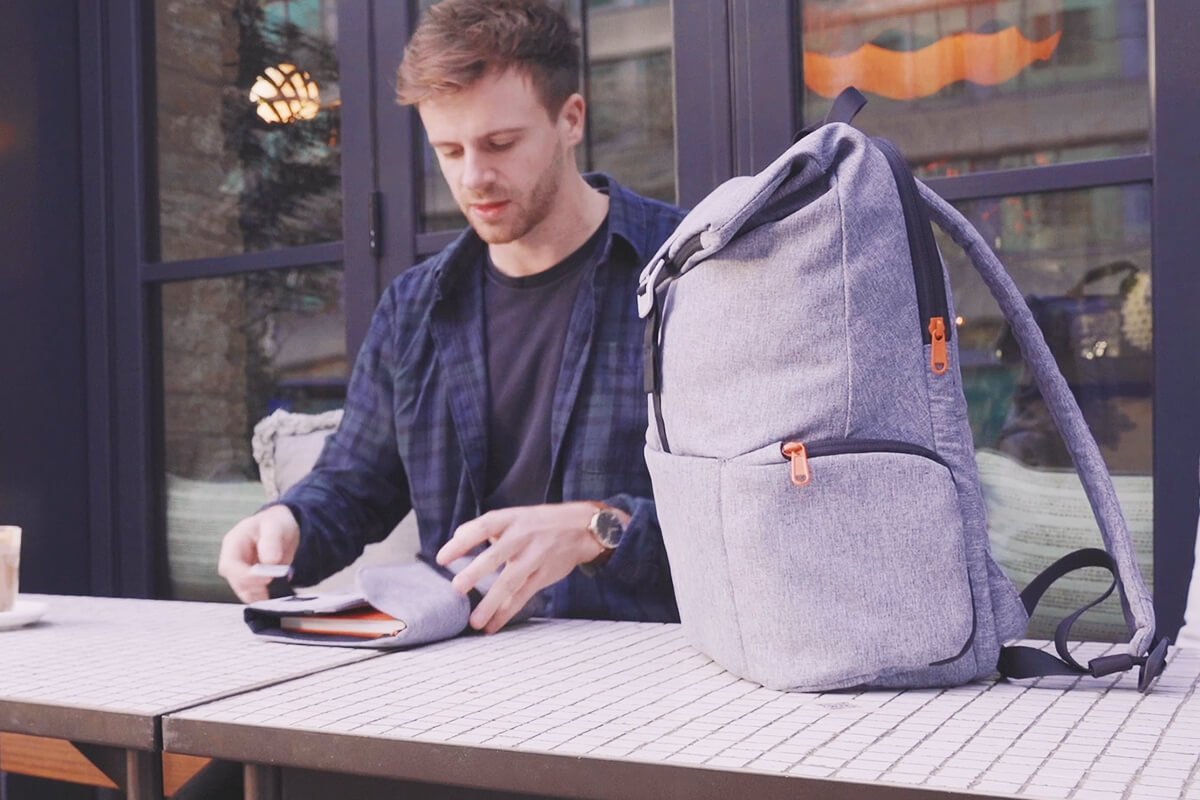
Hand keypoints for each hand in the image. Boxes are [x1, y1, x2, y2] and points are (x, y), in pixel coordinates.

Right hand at [217, 505, 300, 603]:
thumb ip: (271, 541)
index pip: (230, 566)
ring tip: (280, 589)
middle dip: (255, 588)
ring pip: (244, 592)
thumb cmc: (275, 523)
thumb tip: (270, 561)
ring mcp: (240, 572)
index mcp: (233, 543)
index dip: (246, 576)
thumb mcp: (275, 526)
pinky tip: (279, 592)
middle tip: (276, 585)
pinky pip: (254, 594)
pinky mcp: (251, 581)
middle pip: (235, 582)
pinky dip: (266, 597)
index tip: (268, 578)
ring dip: (261, 595)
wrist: (281, 527)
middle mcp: (232, 560)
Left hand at [436, 502, 606, 633]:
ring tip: (473, 622)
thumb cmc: (539, 522)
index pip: (482, 528)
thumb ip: (487, 527)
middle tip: (456, 588)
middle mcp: (522, 536)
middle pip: (497, 555)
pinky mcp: (544, 575)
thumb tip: (456, 537)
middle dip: (476, 572)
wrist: (582, 527)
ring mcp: (535, 557)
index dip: (461, 542)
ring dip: (491, 603)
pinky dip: (507, 612)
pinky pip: (523, 596)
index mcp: (511, 519)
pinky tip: (492, 625)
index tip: (441, 558)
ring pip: (511, 582)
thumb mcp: (514, 516)